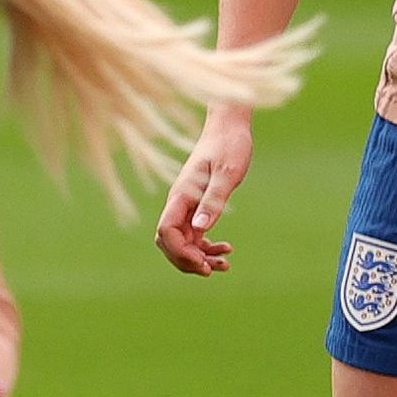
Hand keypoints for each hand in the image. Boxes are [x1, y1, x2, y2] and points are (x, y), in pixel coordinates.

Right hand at [152, 105, 255, 275]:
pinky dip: (206, 246)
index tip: (203, 264)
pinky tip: (225, 249)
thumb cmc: (229, 145)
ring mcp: (186, 205)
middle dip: (187, 260)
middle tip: (212, 270)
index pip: (167, 233)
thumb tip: (200, 229)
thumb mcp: (226, 173)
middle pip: (169, 242)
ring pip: (182, 241)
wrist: (229, 126)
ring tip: (224, 264)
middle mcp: (179, 203)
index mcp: (181, 195)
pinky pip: (194, 233)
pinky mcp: (197, 204)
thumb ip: (212, 200)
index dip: (181, 253)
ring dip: (198, 256)